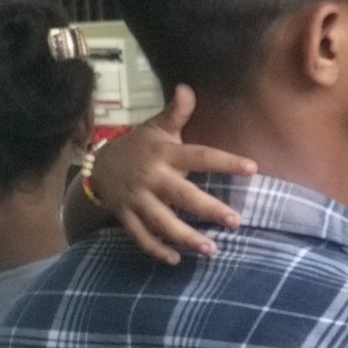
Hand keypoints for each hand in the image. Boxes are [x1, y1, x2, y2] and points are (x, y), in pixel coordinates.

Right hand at [82, 88, 253, 264]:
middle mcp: (152, 178)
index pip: (200, 156)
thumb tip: (187, 88)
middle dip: (208, 209)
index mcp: (164, 154)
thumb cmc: (138, 146)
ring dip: (185, 237)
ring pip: (161, 222)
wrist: (95, 164)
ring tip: (211, 249)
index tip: (252, 168)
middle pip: (182, 196)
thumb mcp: (156, 128)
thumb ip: (176, 113)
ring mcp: (137, 199)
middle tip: (235, 221)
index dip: (225, 162)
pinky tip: (175, 260)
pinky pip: (140, 236)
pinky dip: (156, 249)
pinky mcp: (125, 215)